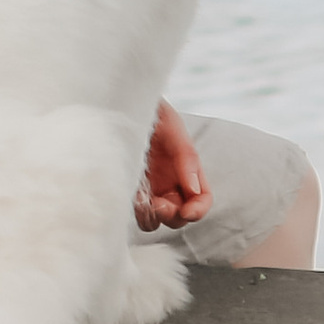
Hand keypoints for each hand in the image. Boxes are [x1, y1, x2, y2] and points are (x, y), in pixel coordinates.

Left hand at [134, 97, 212, 233]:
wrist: (122, 104)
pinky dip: (135, 211)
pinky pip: (134, 211)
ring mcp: (149, 189)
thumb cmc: (152, 112)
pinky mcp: (128, 190)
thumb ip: (186, 157)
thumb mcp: (172, 127)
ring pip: (156, 220)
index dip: (199, 210)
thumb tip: (194, 190)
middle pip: (179, 216)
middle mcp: (170, 183)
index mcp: (187, 170)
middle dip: (174, 216)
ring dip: (154, 218)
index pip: (202, 199)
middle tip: (160, 205)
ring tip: (144, 202)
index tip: (188, 212)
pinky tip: (131, 195)